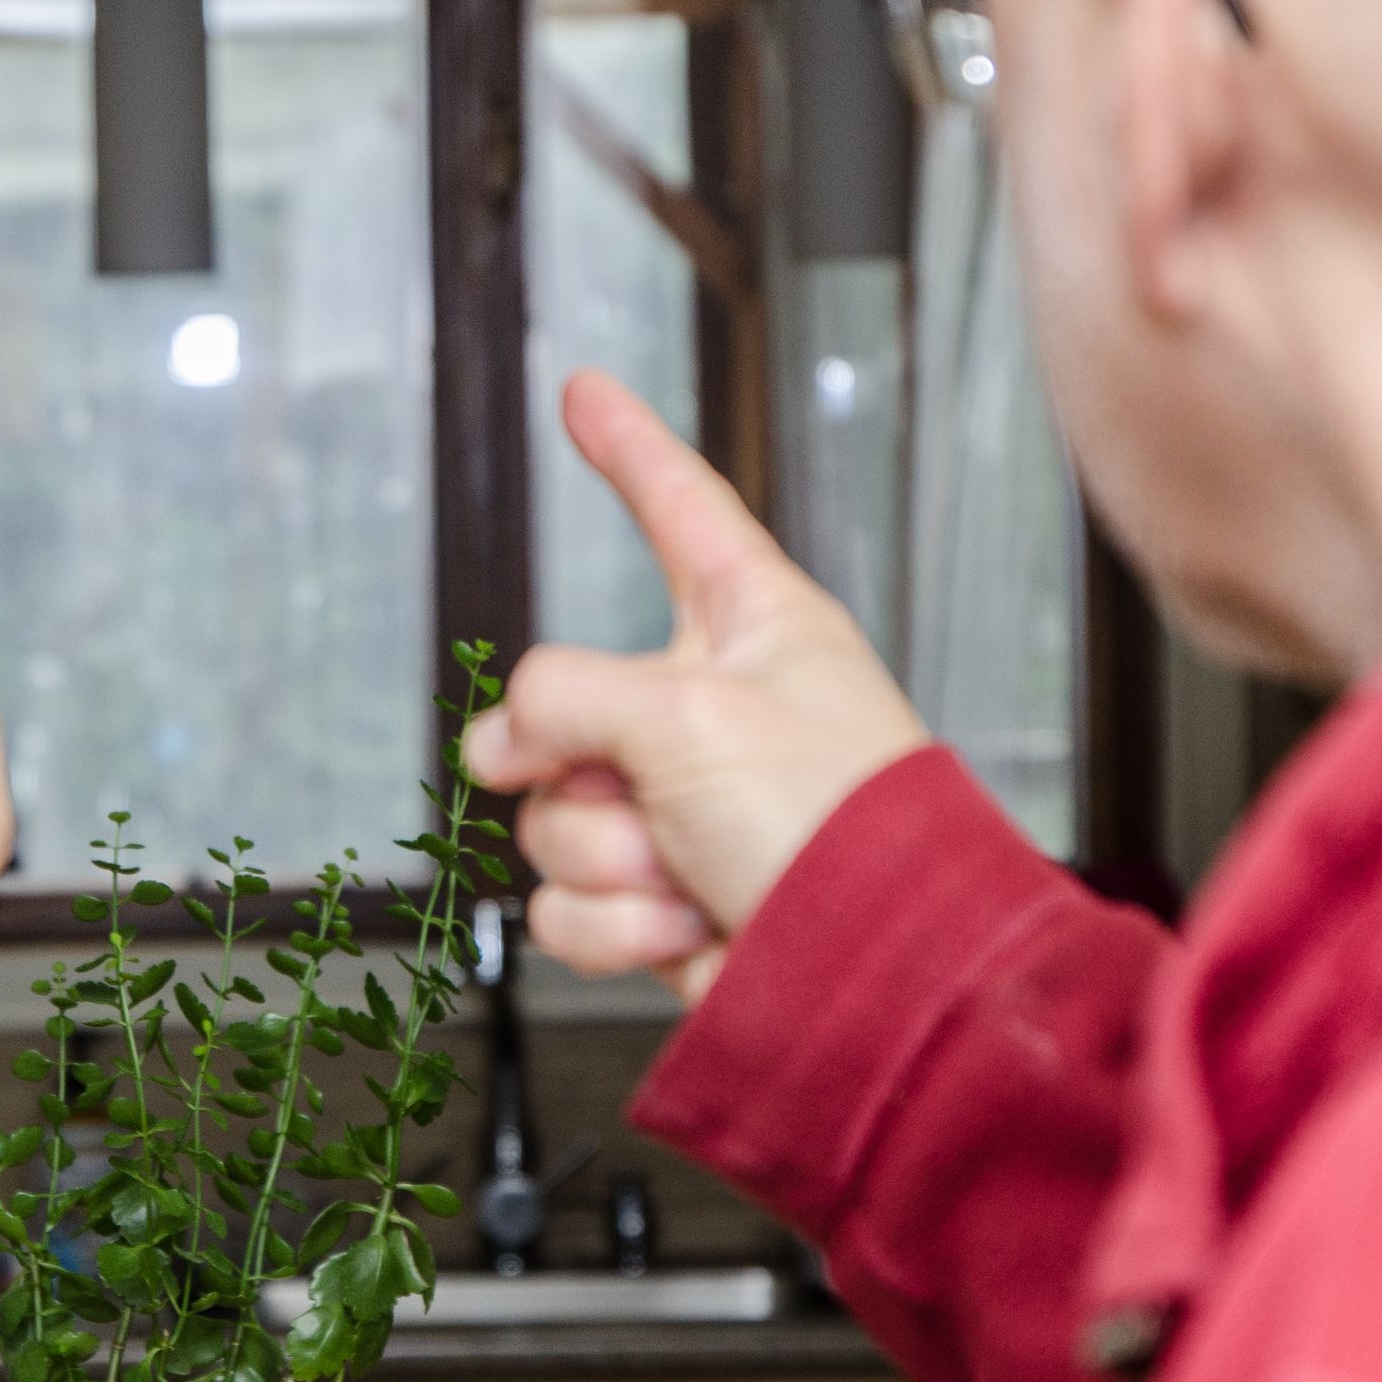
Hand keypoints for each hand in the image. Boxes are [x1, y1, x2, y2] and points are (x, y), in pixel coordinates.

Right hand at [464, 373, 928, 1001]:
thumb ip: (566, 694)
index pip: (678, 506)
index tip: (586, 395)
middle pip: (562, 702)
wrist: (879, 986)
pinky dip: (617, 927)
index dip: (626, 446)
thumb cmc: (841, 831)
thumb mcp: (687, 714)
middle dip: (576, 766)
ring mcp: (684, 812)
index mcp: (753, 625)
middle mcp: (714, 711)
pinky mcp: (663, 904)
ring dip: (608, 857)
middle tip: (637, 792)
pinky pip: (570, 905)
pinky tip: (687, 928)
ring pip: (553, 815)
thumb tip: (503, 739)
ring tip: (689, 871)